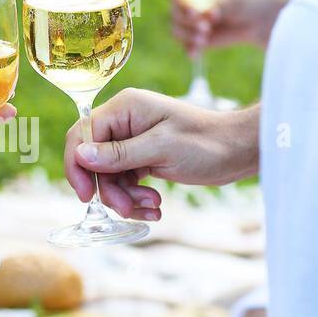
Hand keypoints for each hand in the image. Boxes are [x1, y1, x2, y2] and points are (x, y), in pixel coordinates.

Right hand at [64, 89, 260, 218]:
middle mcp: (124, 122)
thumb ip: (119, 154)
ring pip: (109, 177)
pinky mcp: (143, 158)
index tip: (87, 195)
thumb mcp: (162, 148)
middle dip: (108, 189)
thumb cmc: (207, 142)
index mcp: (125, 108)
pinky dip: (136, 198)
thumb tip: (81, 155)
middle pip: (93, 160)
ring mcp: (133, 141)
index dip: (78, 165)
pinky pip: (125, 182)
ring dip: (126, 197)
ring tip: (154, 205)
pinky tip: (156, 206)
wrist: (239, 151)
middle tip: (126, 208)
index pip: (82, 134)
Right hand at [170, 0, 287, 53]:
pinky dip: (189, 49)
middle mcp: (188, 4)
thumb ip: (217, 5)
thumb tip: (204, 14)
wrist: (256, 18)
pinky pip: (185, 45)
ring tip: (204, 39)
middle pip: (175, 12)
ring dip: (188, 36)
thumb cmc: (243, 0)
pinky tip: (195, 54)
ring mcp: (191, 22)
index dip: (181, 3)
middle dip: (187, 22)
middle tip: (205, 27)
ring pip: (177, 29)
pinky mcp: (195, 38)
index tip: (194, 12)